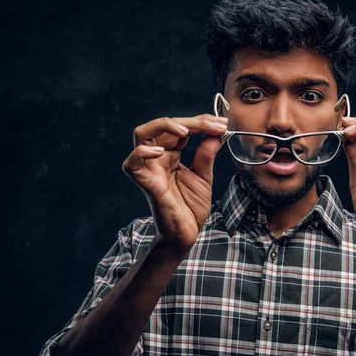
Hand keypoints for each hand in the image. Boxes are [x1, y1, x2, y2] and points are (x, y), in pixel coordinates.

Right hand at [122, 114, 227, 252]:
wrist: (187, 234)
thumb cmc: (191, 207)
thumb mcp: (204, 176)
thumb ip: (206, 154)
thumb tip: (217, 133)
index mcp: (171, 155)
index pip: (181, 128)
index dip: (201, 122)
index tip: (222, 124)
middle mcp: (158, 158)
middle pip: (164, 126)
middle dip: (191, 121)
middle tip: (215, 125)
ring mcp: (150, 169)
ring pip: (142, 134)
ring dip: (164, 126)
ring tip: (187, 131)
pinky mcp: (146, 184)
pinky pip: (132, 164)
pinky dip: (142, 153)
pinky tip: (162, 151)